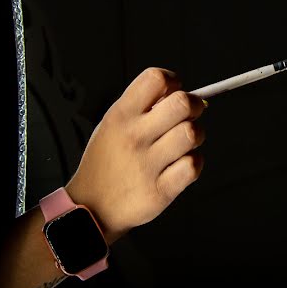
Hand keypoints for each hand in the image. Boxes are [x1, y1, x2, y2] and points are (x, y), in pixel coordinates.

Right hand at [64, 68, 206, 243]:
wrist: (90, 208)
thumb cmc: (107, 162)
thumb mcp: (112, 125)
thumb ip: (142, 107)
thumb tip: (183, 94)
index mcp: (120, 116)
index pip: (155, 79)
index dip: (173, 81)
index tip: (174, 91)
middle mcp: (134, 137)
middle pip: (182, 103)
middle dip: (194, 106)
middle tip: (190, 115)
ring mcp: (146, 165)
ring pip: (192, 133)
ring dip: (196, 135)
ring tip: (184, 143)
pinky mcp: (160, 191)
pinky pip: (193, 165)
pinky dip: (194, 162)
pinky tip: (181, 164)